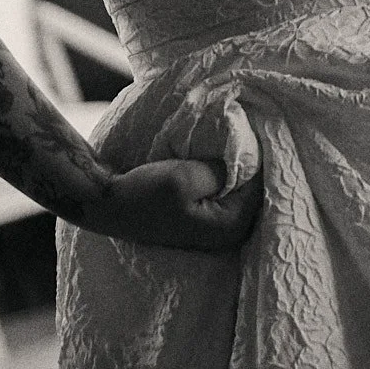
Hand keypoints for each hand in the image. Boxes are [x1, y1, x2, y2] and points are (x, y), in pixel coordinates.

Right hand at [84, 155, 264, 251]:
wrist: (107, 203)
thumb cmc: (143, 194)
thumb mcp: (184, 178)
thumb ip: (221, 171)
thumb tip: (247, 160)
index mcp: (231, 226)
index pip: (262, 183)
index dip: (253, 156)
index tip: (241, 135)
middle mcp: (230, 232)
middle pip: (255, 188)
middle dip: (247, 163)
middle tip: (234, 137)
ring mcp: (217, 227)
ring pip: (240, 188)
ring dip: (233, 168)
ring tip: (222, 147)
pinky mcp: (204, 218)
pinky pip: (226, 191)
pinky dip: (222, 176)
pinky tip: (210, 162)